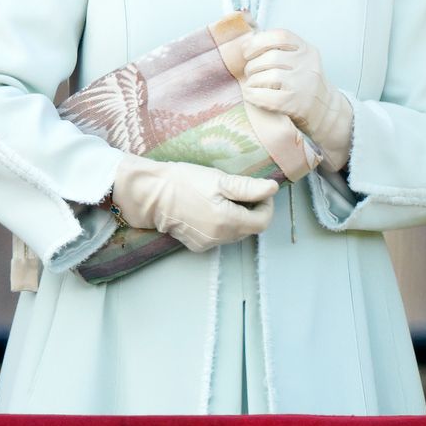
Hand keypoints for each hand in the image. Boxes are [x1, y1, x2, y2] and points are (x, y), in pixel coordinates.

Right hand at [112, 155, 276, 252]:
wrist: (152, 194)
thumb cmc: (185, 182)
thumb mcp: (220, 180)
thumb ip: (248, 188)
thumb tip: (273, 189)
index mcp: (228, 222)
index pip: (263, 222)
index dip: (266, 205)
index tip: (260, 191)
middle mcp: (220, 238)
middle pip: (250, 228)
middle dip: (253, 210)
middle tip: (242, 191)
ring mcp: (207, 244)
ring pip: (236, 233)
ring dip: (239, 217)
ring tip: (225, 198)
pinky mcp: (197, 245)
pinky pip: (220, 237)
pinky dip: (224, 224)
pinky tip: (212, 208)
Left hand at [242, 29, 353, 171]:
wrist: (325, 111)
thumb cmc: (304, 83)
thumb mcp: (300, 60)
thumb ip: (280, 49)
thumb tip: (246, 43)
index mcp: (306, 49)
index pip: (280, 36)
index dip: (258, 41)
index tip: (248, 52)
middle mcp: (307, 64)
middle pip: (270, 57)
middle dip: (252, 65)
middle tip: (250, 73)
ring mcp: (303, 84)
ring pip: (267, 76)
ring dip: (252, 81)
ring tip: (252, 85)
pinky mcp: (295, 104)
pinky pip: (265, 97)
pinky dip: (252, 95)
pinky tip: (251, 96)